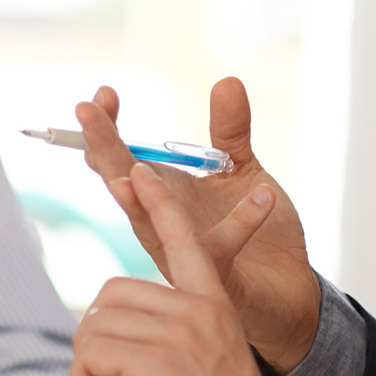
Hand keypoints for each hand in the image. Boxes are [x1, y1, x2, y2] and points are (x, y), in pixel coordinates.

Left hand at [69, 163, 294, 375]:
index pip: (184, 242)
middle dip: (95, 348)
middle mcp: (198, 308)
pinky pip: (89, 353)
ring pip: (94, 326)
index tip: (137, 173)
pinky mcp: (155, 358)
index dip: (158, 207)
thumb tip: (106, 357)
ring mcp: (179, 329)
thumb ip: (160, 351)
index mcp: (215, 307)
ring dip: (84, 375)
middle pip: (110, 297)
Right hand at [76, 78, 319, 372]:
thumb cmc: (259, 237)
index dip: (107, 128)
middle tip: (85, 111)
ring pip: (150, 226)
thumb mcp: (241, 172)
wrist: (290, 295)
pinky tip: (264, 192)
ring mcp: (183, 255)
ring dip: (141, 198)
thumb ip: (230, 132)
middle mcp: (163, 225)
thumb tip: (226, 80)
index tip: (103, 93)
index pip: (121, 159)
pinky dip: (243, 220)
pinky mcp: (215, 281)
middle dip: (103, 148)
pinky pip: (221, 249)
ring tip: (133, 169)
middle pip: (120, 185)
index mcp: (164, 196)